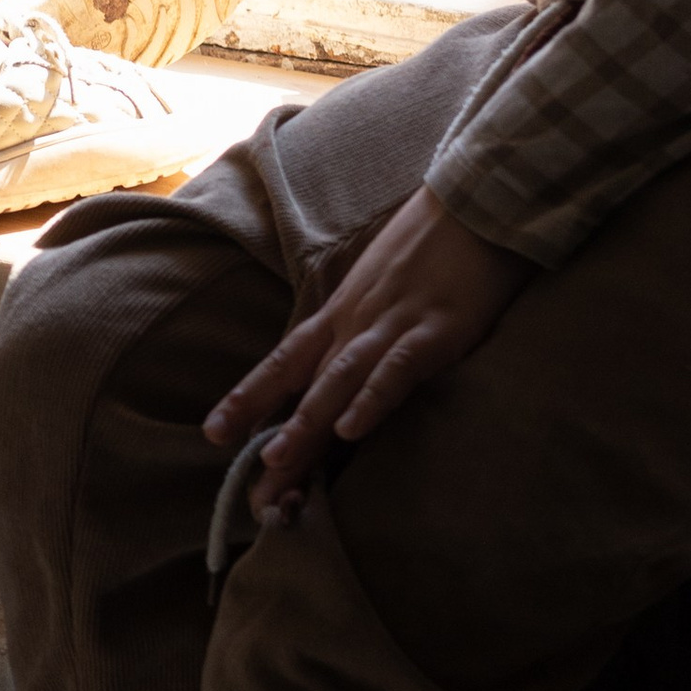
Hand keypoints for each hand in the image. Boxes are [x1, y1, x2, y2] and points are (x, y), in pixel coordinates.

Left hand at [204, 186, 533, 524]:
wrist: (479, 197)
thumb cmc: (434, 243)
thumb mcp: (383, 282)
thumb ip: (362, 322)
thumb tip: (343, 364)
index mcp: (343, 312)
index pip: (284, 360)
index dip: (248, 397)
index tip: (211, 433)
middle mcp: (356, 321)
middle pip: (304, 383)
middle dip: (275, 439)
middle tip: (250, 493)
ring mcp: (394, 324)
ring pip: (339, 380)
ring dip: (308, 423)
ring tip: (277, 464)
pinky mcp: (437, 329)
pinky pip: (397, 369)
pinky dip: (374, 398)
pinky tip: (354, 429)